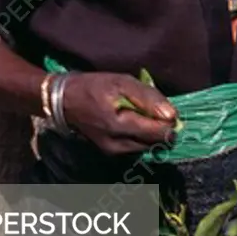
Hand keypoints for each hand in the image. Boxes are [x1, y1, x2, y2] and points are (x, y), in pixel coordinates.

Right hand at [62, 72, 177, 154]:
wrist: (64, 101)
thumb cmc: (93, 87)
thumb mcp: (121, 82)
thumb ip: (148, 98)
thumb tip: (172, 115)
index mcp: (120, 126)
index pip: (159, 134)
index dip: (170, 123)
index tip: (168, 109)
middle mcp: (118, 146)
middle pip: (155, 143)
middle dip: (161, 128)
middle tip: (155, 110)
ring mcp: (113, 152)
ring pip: (146, 146)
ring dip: (151, 133)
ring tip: (142, 113)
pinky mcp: (110, 153)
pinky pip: (136, 147)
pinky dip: (140, 135)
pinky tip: (133, 121)